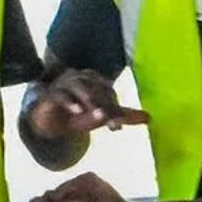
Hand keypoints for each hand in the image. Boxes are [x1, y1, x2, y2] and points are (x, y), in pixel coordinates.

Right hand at [24, 69, 142, 144]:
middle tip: (113, 122)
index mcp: (95, 80)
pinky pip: (59, 94)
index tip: (120, 124)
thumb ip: (123, 116)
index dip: (115, 108)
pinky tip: (77, 111)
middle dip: (105, 106)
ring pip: (79, 87)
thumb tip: (150, 118)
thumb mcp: (102, 115)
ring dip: (89, 100)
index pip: (109, 92)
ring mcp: (64, 84)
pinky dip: (68, 101)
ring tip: (98, 114)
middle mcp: (80, 77)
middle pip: (96, 88)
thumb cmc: (79, 112)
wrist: (51, 120)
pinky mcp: (50, 94)